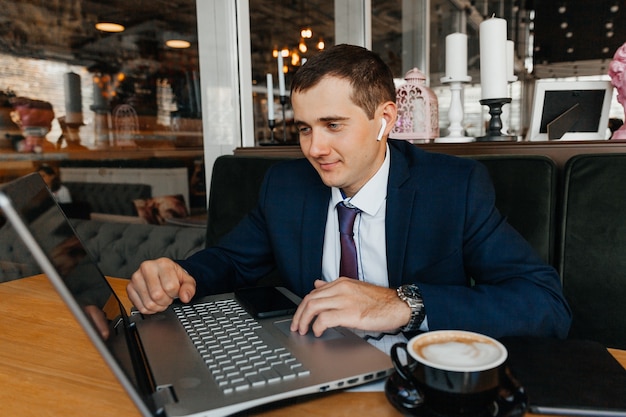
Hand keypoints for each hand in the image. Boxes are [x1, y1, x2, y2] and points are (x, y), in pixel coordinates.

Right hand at [127, 258, 195, 313]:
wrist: (163, 273)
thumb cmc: (174, 276)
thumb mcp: (187, 280)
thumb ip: (189, 288)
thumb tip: (185, 297)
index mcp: (162, 264)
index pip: (170, 287)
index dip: (175, 294)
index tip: (175, 291)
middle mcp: (147, 267)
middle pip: (157, 296)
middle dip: (166, 301)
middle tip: (168, 296)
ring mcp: (136, 277)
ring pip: (149, 303)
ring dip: (158, 306)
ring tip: (161, 299)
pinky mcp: (130, 287)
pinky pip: (141, 307)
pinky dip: (149, 309)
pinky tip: (153, 301)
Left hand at [290, 278, 410, 336]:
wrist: (399, 305)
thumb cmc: (380, 301)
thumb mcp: (354, 289)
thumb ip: (335, 287)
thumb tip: (318, 284)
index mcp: (341, 283)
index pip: (314, 292)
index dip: (303, 306)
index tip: (299, 316)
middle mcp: (341, 288)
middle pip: (309, 299)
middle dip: (299, 314)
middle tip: (296, 326)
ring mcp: (345, 300)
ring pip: (313, 307)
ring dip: (304, 321)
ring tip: (304, 331)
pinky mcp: (350, 313)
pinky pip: (324, 318)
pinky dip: (317, 326)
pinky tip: (318, 332)